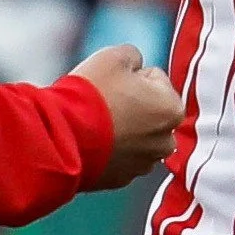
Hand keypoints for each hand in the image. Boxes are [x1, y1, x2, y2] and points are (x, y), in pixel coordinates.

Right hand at [70, 43, 179, 184]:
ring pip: (134, 135)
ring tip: (96, 122)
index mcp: (172, 109)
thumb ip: (133, 55)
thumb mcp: (114, 56)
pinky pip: (118, 156)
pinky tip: (91, 141)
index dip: (130, 75)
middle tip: (103, 101)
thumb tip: (134, 63)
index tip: (112, 83)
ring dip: (121, 128)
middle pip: (148, 110)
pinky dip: (108, 148)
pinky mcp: (121, 179)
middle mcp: (165, 141)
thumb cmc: (92, 96)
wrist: (62, 138)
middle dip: (131, 104)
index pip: (155, 78)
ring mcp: (143, 164)